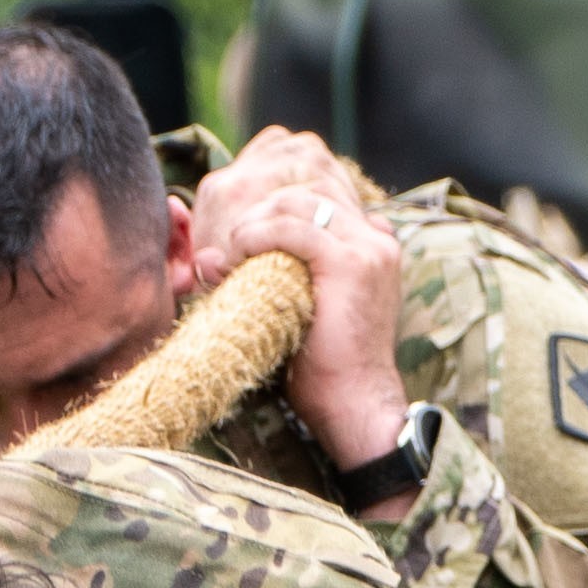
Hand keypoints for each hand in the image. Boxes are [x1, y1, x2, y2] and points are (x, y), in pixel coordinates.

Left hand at [178, 137, 414, 485]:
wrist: (354, 406)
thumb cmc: (319, 368)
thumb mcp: (295, 302)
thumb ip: (274, 267)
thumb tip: (212, 254)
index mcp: (370, 239)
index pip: (321, 183)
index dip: (274, 188)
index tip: (238, 218)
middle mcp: (375, 236)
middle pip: (309, 181)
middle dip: (259, 199)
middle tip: (228, 237)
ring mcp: (369, 246)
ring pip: (297, 199)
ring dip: (253, 220)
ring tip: (232, 253)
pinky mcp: (353, 263)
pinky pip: (293, 227)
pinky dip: (256, 237)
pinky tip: (237, 260)